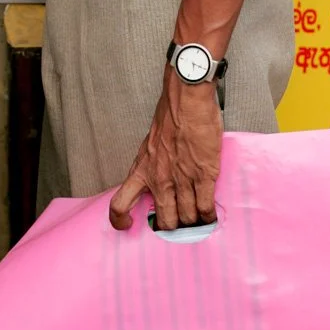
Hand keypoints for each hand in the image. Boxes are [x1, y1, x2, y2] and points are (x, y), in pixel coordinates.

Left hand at [109, 66, 222, 230]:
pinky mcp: (204, 175)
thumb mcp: (150, 145)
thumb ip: (152, 165)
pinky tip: (210, 217)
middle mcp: (159, 180)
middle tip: (178, 225)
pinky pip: (204, 206)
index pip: (120, 204)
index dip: (120, 220)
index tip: (127, 226)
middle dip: (172, 226)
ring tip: (197, 223)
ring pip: (186, 216)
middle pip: (164, 220)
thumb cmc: (170, 118)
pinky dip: (208, 216)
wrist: (186, 103)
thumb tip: (159, 180)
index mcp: (141, 171)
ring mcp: (182, 180)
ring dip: (193, 222)